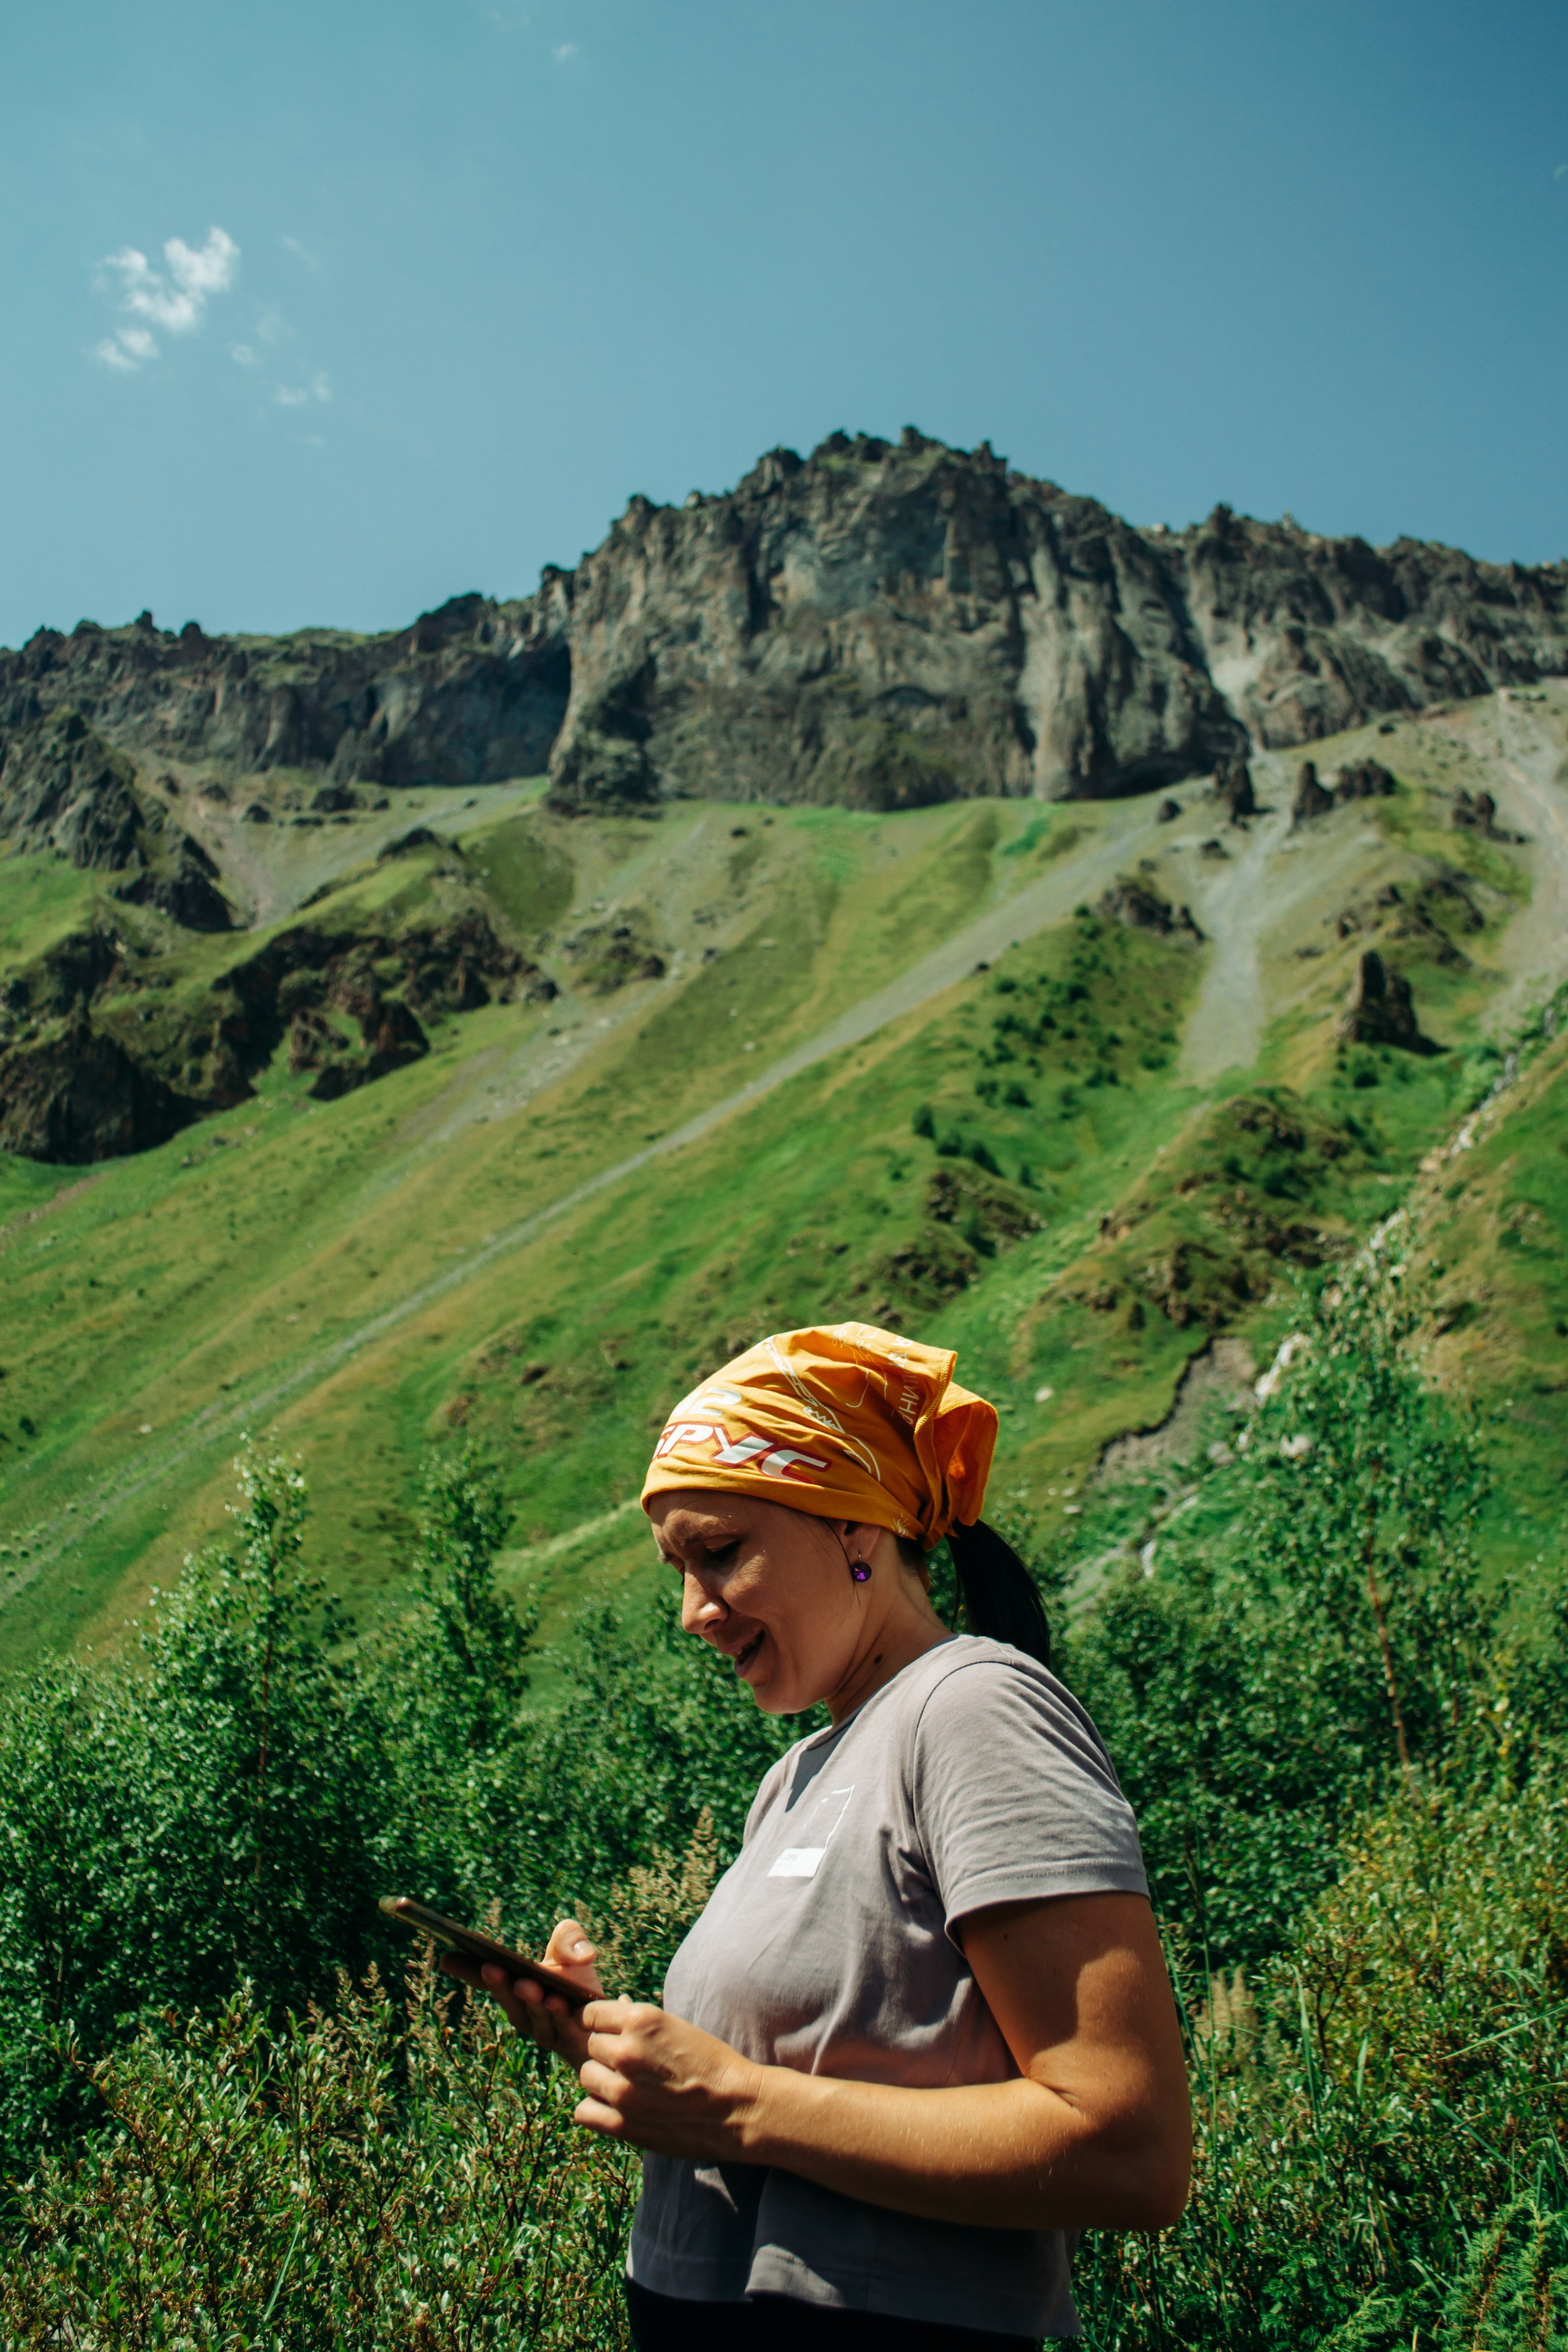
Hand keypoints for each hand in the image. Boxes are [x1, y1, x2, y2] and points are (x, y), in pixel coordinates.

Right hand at [439, 1917, 603, 2060]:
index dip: (466, 1969)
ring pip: (532, 2015)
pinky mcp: (566, 2041)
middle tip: (491, 1967)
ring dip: (529, 2000)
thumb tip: (579, 1954)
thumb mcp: (571, 1953)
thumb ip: (569, 1938)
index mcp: (513, 1985)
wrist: (603, 2021)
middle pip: (506, 1997)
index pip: (485, 1978)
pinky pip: (561, 2028)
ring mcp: (542, 2029)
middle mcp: (521, 2010)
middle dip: (499, 1983)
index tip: (446, 1957)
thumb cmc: (577, 1984)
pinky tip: (559, 2001)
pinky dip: (559, 2015)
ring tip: (527, 1985)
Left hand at [573, 1998, 763, 2160]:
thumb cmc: (712, 2063)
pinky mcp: (623, 2124)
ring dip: (602, 2080)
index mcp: (641, 2020)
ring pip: (586, 2076)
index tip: (606, 2032)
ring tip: (628, 2086)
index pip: (590, 2014)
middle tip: (632, 2064)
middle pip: (591, 2046)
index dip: (597, 2023)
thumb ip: (640, 2023)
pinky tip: (616, 2108)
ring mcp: (622, 2091)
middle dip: (606, 2053)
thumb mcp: (677, 2027)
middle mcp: (626, 2051)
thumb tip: (616, 2008)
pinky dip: (596, 2110)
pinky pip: (584, 2111)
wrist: (738, 2108)